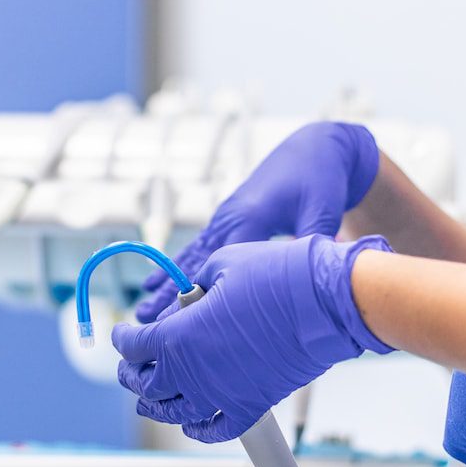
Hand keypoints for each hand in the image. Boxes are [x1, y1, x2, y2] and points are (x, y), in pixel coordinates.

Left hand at [113, 235, 393, 442]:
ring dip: (158, 406)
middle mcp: (194, 372)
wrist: (327, 302)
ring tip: (150, 401)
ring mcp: (222, 394)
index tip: (122, 335)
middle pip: (149, 385)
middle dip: (133, 375)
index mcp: (179, 336)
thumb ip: (197, 284)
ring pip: (176, 414)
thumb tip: (191, 296)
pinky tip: (193, 425)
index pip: (134, 346)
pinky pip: (218, 430)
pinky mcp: (253, 406)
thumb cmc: (279, 276)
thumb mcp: (223, 263)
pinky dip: (201, 431)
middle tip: (130, 369)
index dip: (123, 339)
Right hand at [137, 121, 378, 321]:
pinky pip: (196, 248)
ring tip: (143, 309)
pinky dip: (175, 268)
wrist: (312, 147)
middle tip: (145, 318)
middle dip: (170, 292)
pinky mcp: (226, 219)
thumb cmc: (320, 178)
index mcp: (251, 216)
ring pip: (190, 257)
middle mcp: (230, 217)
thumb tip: (314, 279)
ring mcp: (225, 218)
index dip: (200, 290)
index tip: (183, 318)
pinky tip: (154, 285)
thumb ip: (314, 243)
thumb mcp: (322, 209)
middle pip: (195, 262)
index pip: (221, 262)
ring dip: (165, 284)